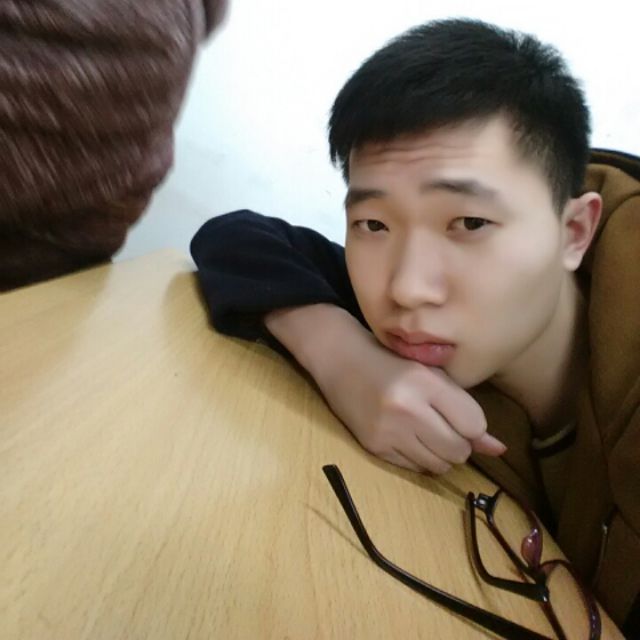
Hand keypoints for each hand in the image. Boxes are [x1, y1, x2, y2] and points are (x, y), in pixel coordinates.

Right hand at [265, 304, 505, 473]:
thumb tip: (499, 450)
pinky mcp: (374, 446)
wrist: (341, 360)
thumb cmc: (392, 362)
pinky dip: (418, 458)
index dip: (473, 425)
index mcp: (425, 382)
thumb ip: (464, 409)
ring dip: (440, 454)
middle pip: (459, 450)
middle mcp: (406, 408)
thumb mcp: (431, 375)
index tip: (460, 416)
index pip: (474, 424)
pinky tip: (406, 437)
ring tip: (426, 431)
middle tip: (444, 426)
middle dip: (459, 443)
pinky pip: (414, 468)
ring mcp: (388, 430)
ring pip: (439, 465)